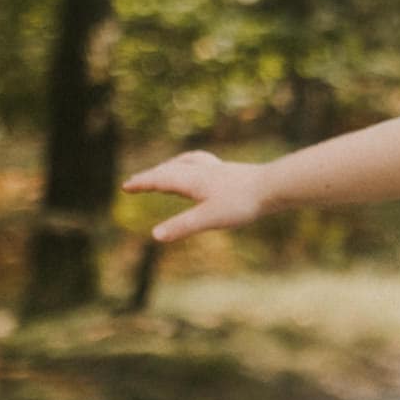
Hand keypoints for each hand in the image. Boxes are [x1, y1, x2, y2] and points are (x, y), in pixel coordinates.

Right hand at [120, 150, 266, 241]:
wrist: (274, 186)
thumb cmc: (242, 202)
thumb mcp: (209, 218)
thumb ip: (182, 226)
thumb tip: (155, 236)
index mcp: (191, 179)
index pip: (160, 179)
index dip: (142, 183)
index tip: (126, 186)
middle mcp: (201, 171)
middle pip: (170, 169)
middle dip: (152, 176)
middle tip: (137, 181)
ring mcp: (217, 170)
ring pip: (187, 164)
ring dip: (171, 167)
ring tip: (166, 171)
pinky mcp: (230, 173)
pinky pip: (204, 166)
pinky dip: (194, 167)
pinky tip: (204, 174)